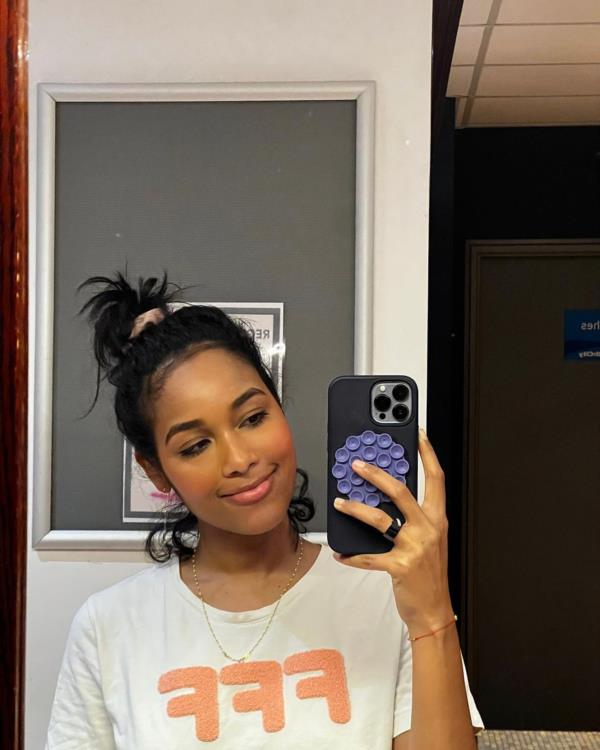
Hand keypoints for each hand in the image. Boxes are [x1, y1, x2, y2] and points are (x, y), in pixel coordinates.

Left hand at [332, 428, 453, 634]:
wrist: (434, 610)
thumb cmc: (428, 574)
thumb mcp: (429, 540)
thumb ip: (415, 518)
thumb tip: (388, 496)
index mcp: (437, 519)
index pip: (436, 479)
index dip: (428, 454)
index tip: (418, 435)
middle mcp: (428, 528)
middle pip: (400, 491)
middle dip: (376, 475)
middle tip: (357, 465)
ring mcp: (414, 547)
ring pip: (380, 519)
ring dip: (355, 508)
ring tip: (339, 503)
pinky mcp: (399, 566)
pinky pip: (369, 556)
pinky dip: (352, 555)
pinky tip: (341, 552)